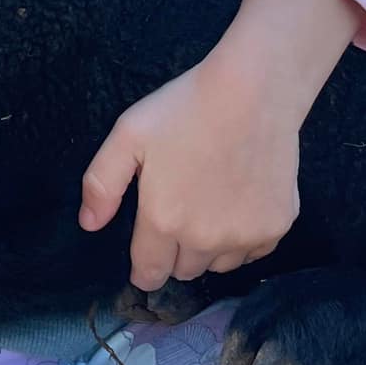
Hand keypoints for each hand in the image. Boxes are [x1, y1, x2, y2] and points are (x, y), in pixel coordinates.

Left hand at [79, 55, 300, 290]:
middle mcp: (205, 239)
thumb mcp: (128, 134)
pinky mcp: (277, 226)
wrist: (253, 91)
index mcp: (164, 220)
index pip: (149, 273)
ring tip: (210, 207)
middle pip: (184, 271)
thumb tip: (89, 225)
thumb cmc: (186, 108)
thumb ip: (102, 183)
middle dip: (176, 252)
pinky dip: (244, 239)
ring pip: (219, 265)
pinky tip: (239, 205)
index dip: (144, 267)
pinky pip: (254, 252)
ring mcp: (245, 235)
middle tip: (180, 212)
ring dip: (211, 249)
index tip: (147, 253)